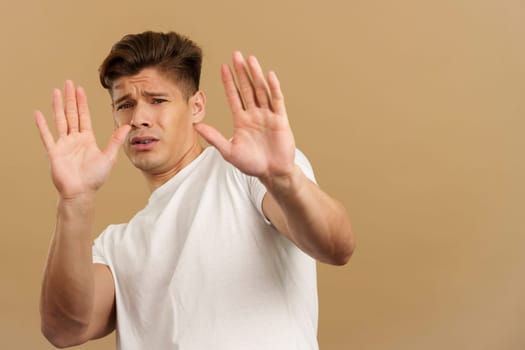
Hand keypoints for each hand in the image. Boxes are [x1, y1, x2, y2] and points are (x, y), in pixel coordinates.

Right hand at [35, 80, 129, 198]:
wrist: (81, 192)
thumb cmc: (95, 178)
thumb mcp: (109, 157)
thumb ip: (116, 141)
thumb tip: (127, 126)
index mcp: (87, 139)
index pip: (84, 116)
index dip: (82, 103)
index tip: (80, 89)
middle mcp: (74, 139)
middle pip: (71, 114)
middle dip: (70, 99)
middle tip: (68, 83)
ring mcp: (63, 145)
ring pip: (60, 120)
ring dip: (57, 106)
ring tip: (55, 91)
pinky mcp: (54, 152)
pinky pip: (47, 136)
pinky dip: (42, 126)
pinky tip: (38, 114)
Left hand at [194, 52, 295, 183]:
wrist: (272, 173)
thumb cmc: (251, 164)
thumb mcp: (229, 151)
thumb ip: (214, 137)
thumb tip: (196, 126)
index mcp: (241, 120)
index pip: (233, 96)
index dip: (228, 82)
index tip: (223, 67)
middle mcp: (254, 114)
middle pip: (247, 89)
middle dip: (241, 72)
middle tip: (236, 55)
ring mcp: (268, 116)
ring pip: (261, 91)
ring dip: (256, 75)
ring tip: (250, 59)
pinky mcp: (280, 120)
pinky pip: (277, 101)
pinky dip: (274, 88)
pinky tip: (269, 76)